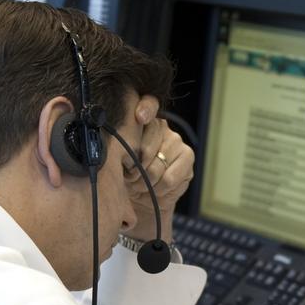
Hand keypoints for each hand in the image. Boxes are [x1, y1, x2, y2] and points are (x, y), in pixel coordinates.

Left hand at [122, 95, 193, 242]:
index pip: (148, 104)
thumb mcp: (117, 163)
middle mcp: (162, 128)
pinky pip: (169, 178)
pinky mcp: (188, 158)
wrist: (142, 200)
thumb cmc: (126, 178)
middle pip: (148, 144)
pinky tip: (156, 190)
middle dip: (136, 168)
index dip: (145, 108)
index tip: (140, 117)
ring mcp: (177, 142)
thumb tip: (118, 149)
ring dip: (146, 182)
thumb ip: (119, 150)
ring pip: (157, 165)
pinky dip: (159, 189)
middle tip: (130, 178)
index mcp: (142, 122)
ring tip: (142, 186)